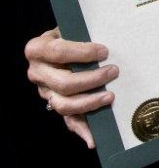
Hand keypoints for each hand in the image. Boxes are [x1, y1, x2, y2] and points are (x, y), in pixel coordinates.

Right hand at [24, 27, 118, 147]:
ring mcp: (44, 91)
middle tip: (114, 72)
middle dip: (92, 79)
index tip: (104, 51)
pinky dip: (81, 131)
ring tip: (110, 97)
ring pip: (64, 104)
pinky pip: (68, 121)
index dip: (82, 52)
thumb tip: (109, 45)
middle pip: (63, 82)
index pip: (57, 51)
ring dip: (90, 103)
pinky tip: (94, 139)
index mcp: (37, 48)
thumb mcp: (73, 28)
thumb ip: (83, 34)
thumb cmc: (73, 35)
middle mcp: (37, 72)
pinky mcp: (55, 104)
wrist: (61, 43)